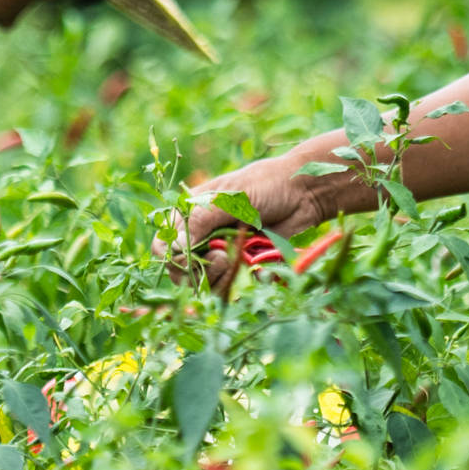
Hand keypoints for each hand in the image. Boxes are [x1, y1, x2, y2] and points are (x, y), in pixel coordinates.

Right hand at [176, 147, 360, 288]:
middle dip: (199, 271)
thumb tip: (173, 247)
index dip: (171, 256)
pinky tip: (253, 267)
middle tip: (222, 258)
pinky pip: (232, 284)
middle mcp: (203, 235)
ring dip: (219, 278)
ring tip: (238, 261)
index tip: (190, 258)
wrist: (305, 193)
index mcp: (192, 213)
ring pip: (206, 282)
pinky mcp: (242, 264)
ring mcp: (223, 251)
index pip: (164, 244)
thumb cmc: (266, 184)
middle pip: (183, 270)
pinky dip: (239, 281)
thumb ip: (202, 220)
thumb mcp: (232, 197)